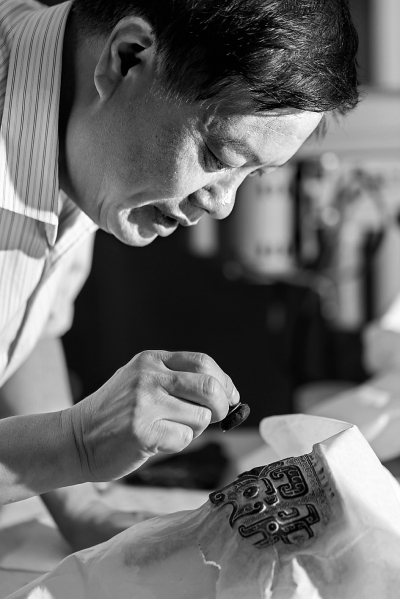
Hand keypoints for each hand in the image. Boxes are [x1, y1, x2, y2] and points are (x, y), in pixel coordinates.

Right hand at [67, 350, 238, 482]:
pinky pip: (185, 439)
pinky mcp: (141, 432)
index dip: (224, 381)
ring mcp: (144, 403)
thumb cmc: (116, 414)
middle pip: (210, 387)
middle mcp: (148, 376)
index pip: (203, 362)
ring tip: (169, 429)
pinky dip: (178, 443)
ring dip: (194, 428)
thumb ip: (178, 381)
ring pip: (201, 417)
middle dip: (222, 405)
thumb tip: (228, 395)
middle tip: (217, 417)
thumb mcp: (141, 381)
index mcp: (151, 360)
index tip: (230, 397)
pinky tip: (156, 441)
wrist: (74, 439)